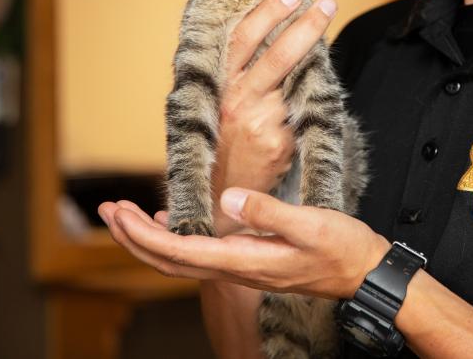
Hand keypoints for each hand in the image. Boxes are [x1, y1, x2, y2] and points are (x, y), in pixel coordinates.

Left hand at [99, 188, 389, 299]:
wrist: (363, 273)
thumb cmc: (341, 249)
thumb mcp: (310, 225)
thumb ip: (269, 212)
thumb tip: (227, 200)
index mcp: (244, 259)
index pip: (180, 253)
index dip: (144, 235)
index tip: (121, 213)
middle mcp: (236, 266)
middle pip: (170, 261)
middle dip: (133, 238)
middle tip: (108, 209)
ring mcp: (242, 264)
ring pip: (181, 258)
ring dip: (149, 237)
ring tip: (125, 214)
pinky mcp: (250, 257)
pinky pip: (201, 252)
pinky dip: (175, 237)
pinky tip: (169, 221)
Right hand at [210, 0, 336, 235]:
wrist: (222, 194)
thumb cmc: (227, 141)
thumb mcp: (223, 103)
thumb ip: (243, 74)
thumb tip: (276, 33)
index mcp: (221, 85)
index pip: (242, 40)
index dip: (266, 14)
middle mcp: (237, 100)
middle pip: (276, 56)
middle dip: (304, 26)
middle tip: (326, 2)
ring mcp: (259, 121)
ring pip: (295, 78)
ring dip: (315, 48)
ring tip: (327, 19)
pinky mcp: (279, 142)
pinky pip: (303, 110)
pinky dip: (314, 91)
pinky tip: (323, 73)